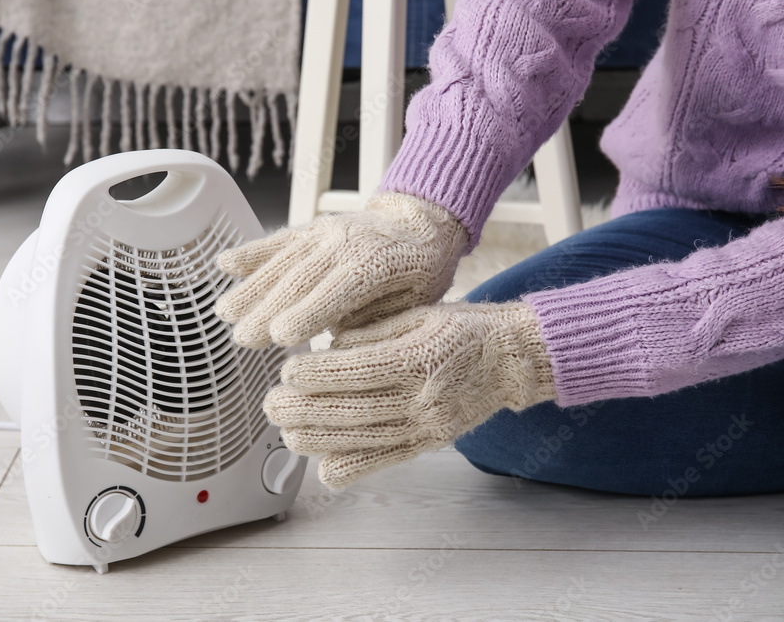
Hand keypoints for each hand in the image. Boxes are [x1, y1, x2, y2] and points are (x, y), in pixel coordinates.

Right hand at [215, 192, 470, 347]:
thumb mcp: (415, 302)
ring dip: (251, 288)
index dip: (308, 313)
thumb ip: (376, 318)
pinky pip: (277, 241)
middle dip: (268, 309)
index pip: (338, 290)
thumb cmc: (420, 273)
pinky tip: (224, 264)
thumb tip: (338, 337)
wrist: (419, 224)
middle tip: (243, 338)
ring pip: (283, 261)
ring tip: (226, 313)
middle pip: (301, 278)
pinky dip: (251, 252)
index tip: (280, 337)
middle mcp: (345, 242)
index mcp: (376, 263)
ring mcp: (324, 233)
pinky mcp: (311, 230)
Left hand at [264, 301, 556, 488]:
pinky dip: (354, 468)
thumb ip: (373, 332)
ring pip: (365, 439)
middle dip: (305, 409)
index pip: (359, 369)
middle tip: (273, 404)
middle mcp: (425, 395)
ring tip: (287, 432)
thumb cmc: (462, 329)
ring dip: (319, 439)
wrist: (511, 359)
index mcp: (420, 355)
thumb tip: (328, 348)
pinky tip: (325, 468)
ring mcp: (429, 424)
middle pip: (355, 408)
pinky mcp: (431, 442)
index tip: (288, 371)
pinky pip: (387, 461)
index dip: (318, 373)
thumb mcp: (418, 314)